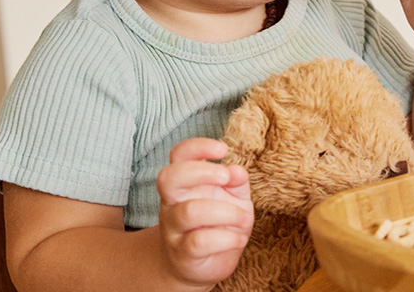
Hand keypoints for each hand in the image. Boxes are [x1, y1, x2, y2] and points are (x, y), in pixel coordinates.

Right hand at [156, 137, 253, 286]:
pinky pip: (199, 241)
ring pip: (189, 211)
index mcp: (184, 182)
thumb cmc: (217, 224)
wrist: (199, 266)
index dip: (198, 146)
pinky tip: (239, 239)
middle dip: (201, 172)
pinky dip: (226, 238)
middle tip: (226, 179)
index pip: (178, 155)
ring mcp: (173, 228)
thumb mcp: (233, 198)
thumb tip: (237, 171)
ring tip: (244, 218)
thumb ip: (236, 182)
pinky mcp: (181, 253)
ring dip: (225, 212)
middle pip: (169, 178)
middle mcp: (172, 202)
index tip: (223, 150)